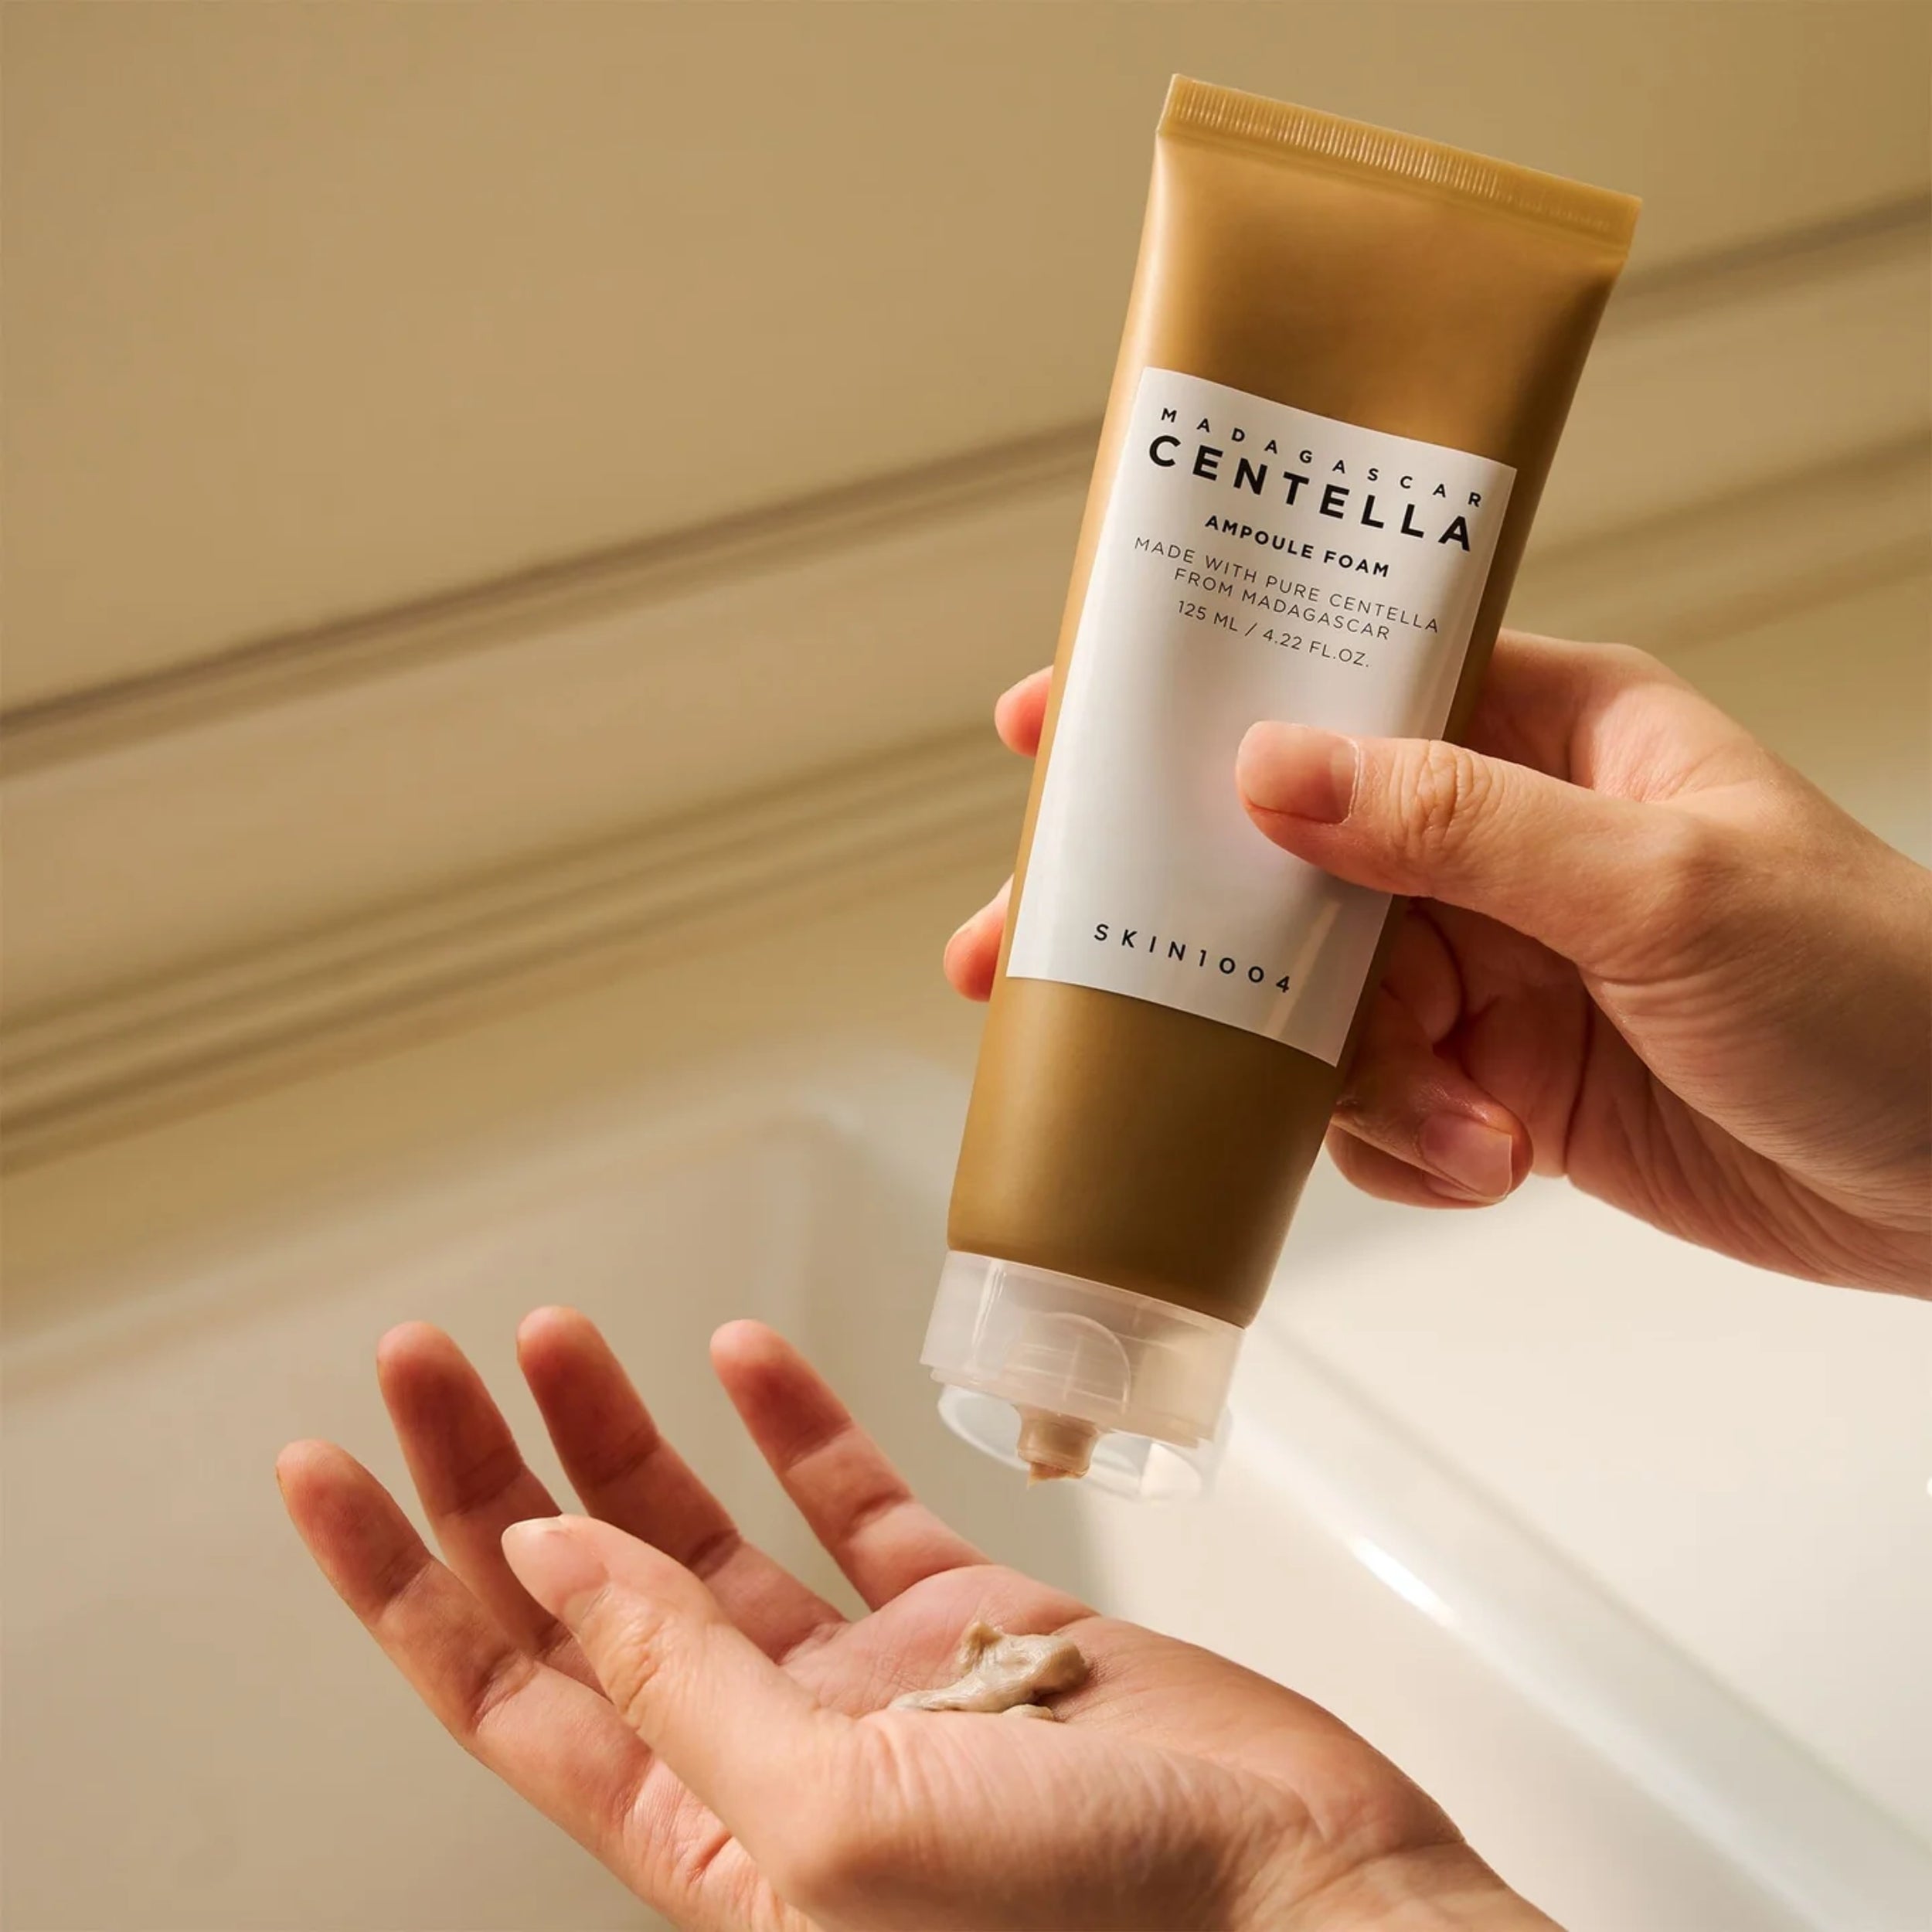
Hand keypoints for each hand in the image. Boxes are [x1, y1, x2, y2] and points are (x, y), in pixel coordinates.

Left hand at [280, 1312, 1547, 1930]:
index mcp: (709, 1837)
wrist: (1309, 1898)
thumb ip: (682, 1690)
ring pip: (704, 1536)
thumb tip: (546, 1563)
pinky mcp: (972, 1617)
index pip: (503, 1688)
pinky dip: (795, 1424)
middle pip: (585, 1594)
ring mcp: (872, 1684)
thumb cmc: (1094, 1922)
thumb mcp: (832, 1825)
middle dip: (496, 1470)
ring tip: (558, 1331)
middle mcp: (770, 1758)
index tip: (324, 1465)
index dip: (398, 1578)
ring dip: (625, 1431)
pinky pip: (851, 1506)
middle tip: (429, 1351)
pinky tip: (747, 1350)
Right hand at [946, 635, 1931, 1296]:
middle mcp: (1496, 840)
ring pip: (1315, 1005)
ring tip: (1452, 1124)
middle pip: (1281, 862)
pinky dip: (1409, 1149)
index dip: (1192, 698)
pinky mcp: (1497, 1078)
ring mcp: (1491, 964)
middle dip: (1182, 924)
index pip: (1337, 684)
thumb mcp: (1666, 886)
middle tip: (1034, 964)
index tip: (1055, 724)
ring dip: (1347, 1081)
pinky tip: (1488, 1161)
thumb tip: (1269, 770)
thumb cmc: (1878, 991)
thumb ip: (1458, 827)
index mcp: (1542, 734)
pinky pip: (1378, 1107)